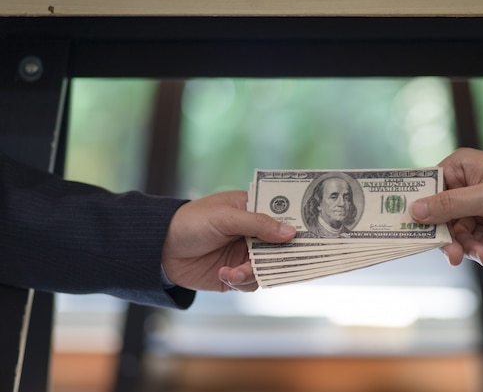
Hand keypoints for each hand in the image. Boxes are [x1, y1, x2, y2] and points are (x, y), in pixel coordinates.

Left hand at [161, 191, 295, 291]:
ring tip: (235, 271)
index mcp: (253, 210)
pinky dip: (242, 281)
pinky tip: (225, 274)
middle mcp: (254, 233)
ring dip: (254, 272)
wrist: (160, 249)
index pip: (283, 216)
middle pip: (281, 246)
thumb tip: (290, 233)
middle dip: (281, 255)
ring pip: (269, 268)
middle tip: (282, 261)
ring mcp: (246, 254)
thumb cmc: (192, 222)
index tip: (311, 234)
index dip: (297, 224)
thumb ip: (258, 224)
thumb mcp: (226, 217)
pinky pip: (252, 283)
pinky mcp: (236, 274)